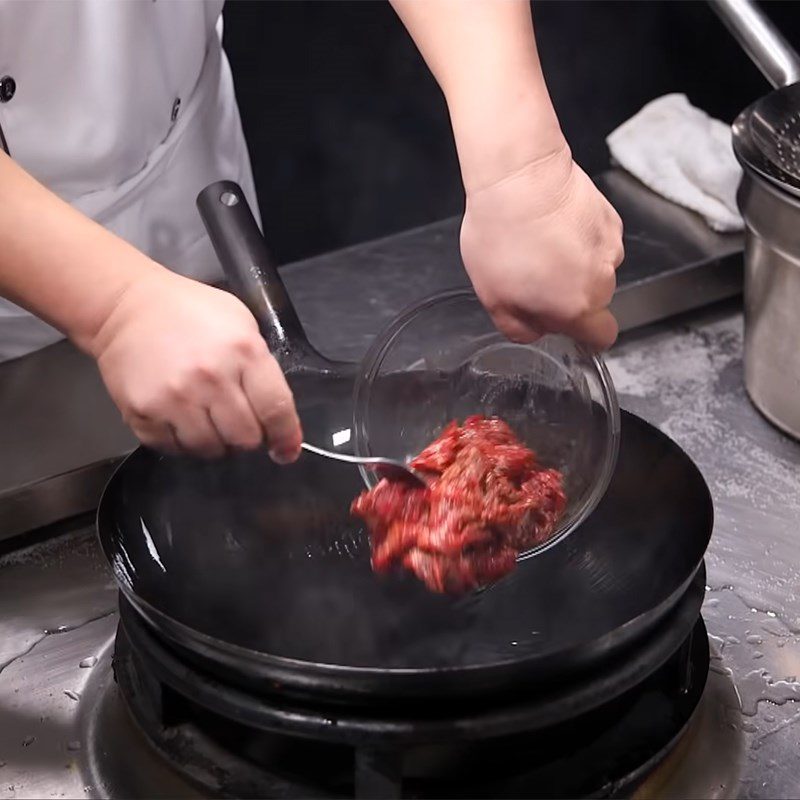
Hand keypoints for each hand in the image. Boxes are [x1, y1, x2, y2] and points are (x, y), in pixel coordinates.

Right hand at [89, 268, 301, 459]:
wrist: (125, 307)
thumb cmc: (190, 312)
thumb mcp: (241, 323)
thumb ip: (262, 368)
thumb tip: (279, 418)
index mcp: (244, 352)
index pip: (276, 409)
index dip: (286, 437)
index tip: (286, 450)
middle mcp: (211, 378)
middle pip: (245, 438)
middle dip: (248, 437)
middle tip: (239, 423)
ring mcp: (175, 397)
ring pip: (211, 449)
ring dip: (216, 443)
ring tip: (209, 420)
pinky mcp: (143, 412)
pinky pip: (174, 448)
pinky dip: (183, 442)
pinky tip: (182, 419)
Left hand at [460, 145, 623, 349]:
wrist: (520, 177)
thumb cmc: (502, 235)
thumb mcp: (493, 297)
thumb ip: (518, 327)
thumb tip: (534, 332)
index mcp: (575, 308)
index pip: (602, 337)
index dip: (585, 335)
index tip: (566, 324)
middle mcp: (601, 281)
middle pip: (595, 302)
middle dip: (570, 295)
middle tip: (534, 275)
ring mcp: (610, 249)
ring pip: (596, 270)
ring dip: (574, 265)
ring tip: (540, 245)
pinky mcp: (610, 220)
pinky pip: (597, 241)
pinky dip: (580, 238)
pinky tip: (554, 225)